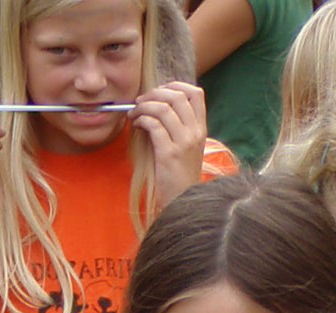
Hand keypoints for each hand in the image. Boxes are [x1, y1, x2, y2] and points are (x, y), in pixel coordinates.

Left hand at [133, 80, 207, 208]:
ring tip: (134, 114)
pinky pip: (153, 125)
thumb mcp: (186, 148)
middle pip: (177, 95)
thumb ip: (179, 127)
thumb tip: (158, 104)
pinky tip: (136, 125)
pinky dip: (141, 120)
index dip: (175, 86)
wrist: (183, 203)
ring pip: (163, 108)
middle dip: (154, 93)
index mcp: (201, 129)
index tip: (159, 93)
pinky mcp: (169, 153)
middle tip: (141, 102)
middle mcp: (195, 133)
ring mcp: (184, 143)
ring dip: (144, 106)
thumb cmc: (179, 176)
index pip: (195, 93)